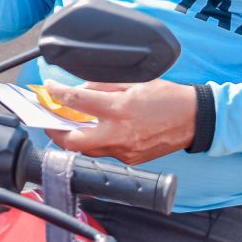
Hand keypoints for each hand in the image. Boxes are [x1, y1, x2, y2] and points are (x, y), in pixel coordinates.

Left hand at [45, 79, 196, 165]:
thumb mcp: (134, 81)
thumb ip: (103, 86)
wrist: (194, 118)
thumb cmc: (167, 96)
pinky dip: (94, 143)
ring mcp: (125, 150)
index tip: (48, 90)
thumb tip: (81, 92)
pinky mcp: (132, 159)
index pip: (77, 101)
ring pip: (87, 150)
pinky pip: (105, 153)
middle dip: (54, 131)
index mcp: (119, 108)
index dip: (57, 94)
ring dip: (73, 138)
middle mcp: (119, 133)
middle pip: (73, 140)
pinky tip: (92, 132)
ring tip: (65, 126)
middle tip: (47, 120)